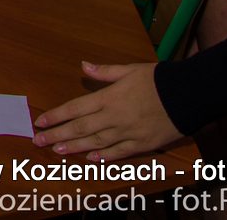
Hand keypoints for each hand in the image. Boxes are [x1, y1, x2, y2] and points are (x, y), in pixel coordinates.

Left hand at [33, 62, 179, 160]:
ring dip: (74, 148)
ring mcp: (128, 133)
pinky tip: (91, 160)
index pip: (75, 108)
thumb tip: (83, 65)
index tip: (40, 122)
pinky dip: (104, 157)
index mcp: (108, 98)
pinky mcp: (143, 144)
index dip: (56, 116)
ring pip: (96, 143)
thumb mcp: (129, 70)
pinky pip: (120, 153)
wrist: (188, 95)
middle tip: (38, 141)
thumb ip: (104, 72)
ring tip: (57, 151)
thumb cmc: (158, 79)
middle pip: (80, 128)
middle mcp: (114, 117)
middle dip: (57, 135)